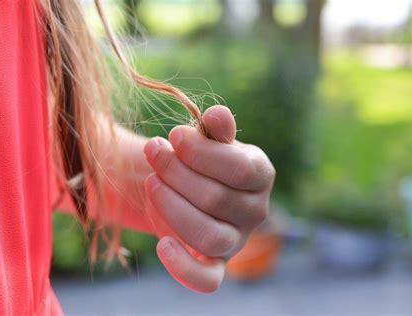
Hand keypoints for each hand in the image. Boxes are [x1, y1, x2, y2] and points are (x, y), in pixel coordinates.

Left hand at [143, 105, 274, 292]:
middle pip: (216, 199)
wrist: (186, 185)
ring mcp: (236, 240)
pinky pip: (207, 279)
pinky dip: (184, 268)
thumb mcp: (208, 139)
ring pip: (209, 236)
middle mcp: (255, 211)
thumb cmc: (199, 158)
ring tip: (152, 183)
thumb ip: (215, 129)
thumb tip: (217, 114)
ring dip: (172, 207)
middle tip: (153, 151)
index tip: (173, 136)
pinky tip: (162, 244)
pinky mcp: (215, 263)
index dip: (202, 153)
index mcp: (260, 174)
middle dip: (176, 172)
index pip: (240, 169)